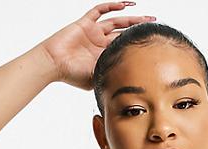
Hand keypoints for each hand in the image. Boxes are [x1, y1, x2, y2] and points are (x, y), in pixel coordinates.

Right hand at [40, 1, 156, 87]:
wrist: (54, 63)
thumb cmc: (72, 74)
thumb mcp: (96, 77)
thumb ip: (111, 75)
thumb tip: (130, 82)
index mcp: (104, 57)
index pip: (123, 48)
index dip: (136, 46)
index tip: (150, 45)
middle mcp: (100, 43)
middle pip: (123, 33)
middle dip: (138, 29)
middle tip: (153, 26)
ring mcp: (94, 32)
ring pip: (116, 21)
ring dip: (131, 18)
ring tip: (145, 17)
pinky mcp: (85, 23)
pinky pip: (99, 11)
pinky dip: (111, 6)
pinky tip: (124, 5)